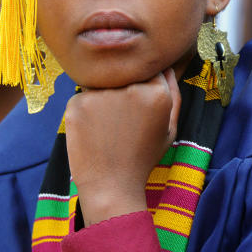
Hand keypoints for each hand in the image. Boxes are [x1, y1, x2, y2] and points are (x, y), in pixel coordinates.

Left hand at [64, 68, 180, 225]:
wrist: (110, 185)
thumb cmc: (142, 157)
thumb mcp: (169, 129)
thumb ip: (174, 94)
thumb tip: (165, 66)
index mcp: (157, 93)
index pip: (148, 71)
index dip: (142, 87)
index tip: (137, 107)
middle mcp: (130, 88)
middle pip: (123, 73)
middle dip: (122, 90)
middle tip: (120, 121)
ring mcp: (101, 94)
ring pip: (102, 83)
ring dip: (103, 98)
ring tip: (107, 129)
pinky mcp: (77, 102)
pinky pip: (82, 96)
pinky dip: (85, 110)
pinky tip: (92, 133)